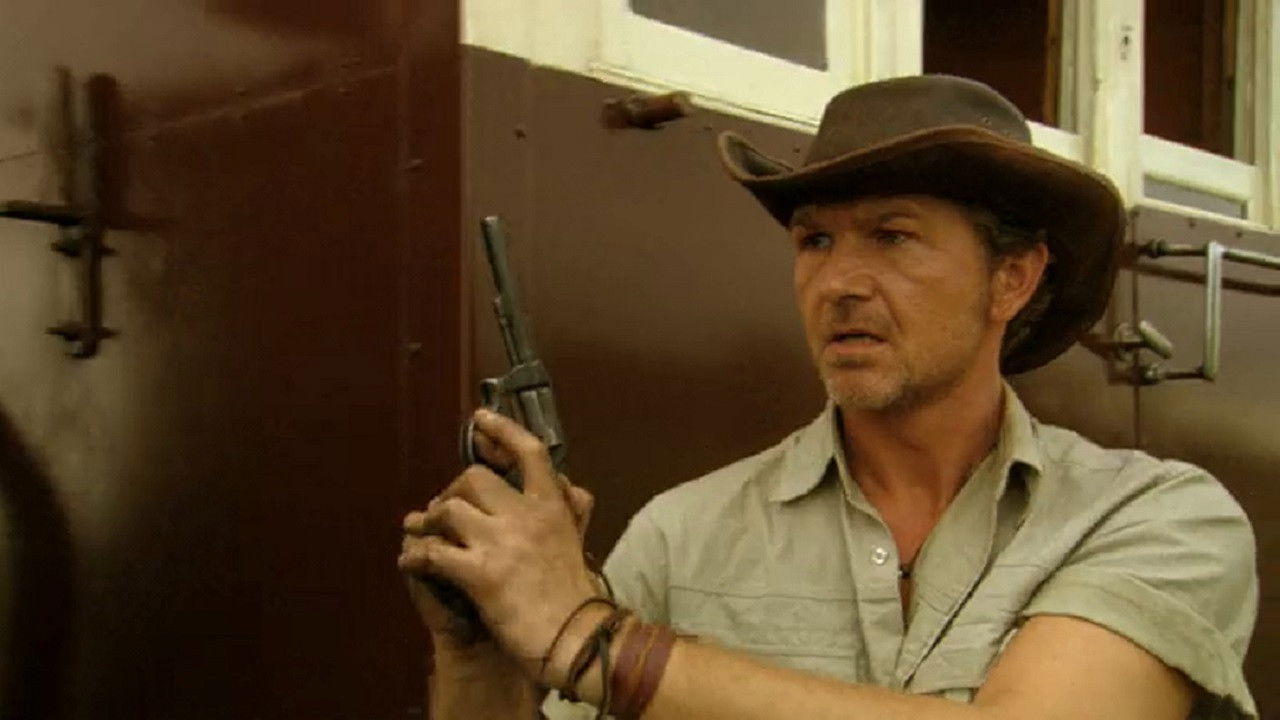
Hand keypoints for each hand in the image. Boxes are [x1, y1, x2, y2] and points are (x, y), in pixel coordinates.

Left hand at [398, 409, 599, 676]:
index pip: (530, 453)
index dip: (503, 430)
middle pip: (473, 478)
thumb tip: (575, 487)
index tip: (480, 419)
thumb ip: (573, 511)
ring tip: (422, 535)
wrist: (578, 640)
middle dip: (450, 492)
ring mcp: (501, 543)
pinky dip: (416, 556)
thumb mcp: (579, 542)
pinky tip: (411, 562)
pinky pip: (433, 552)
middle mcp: (526, 516)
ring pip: (448, 510)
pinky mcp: (480, 574)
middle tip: (441, 510)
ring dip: (429, 523)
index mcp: (552, 506)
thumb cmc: (578, 598)